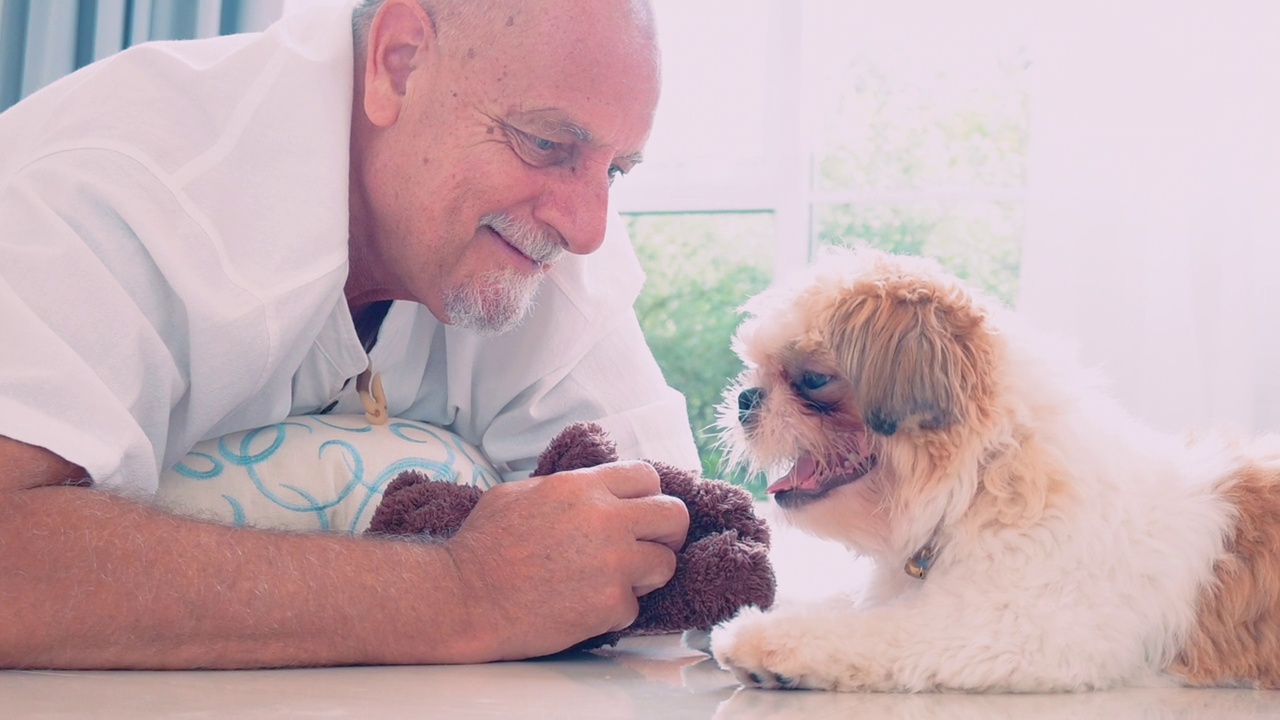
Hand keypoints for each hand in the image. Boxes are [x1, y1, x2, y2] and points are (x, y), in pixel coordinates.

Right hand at [444, 460, 688, 658]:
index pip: (648, 476)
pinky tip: (581, 607)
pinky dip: (613, 611)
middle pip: (674, 515)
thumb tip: (590, 489)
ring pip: (666, 564)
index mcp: (583, 487)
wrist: (463, 598)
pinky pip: (634, 606)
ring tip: (611, 582)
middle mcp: (605, 519)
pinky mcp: (610, 604)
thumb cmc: (482, 547)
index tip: (638, 514)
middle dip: (666, 533)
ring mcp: (612, 563)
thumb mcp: (519, 492)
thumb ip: (565, 487)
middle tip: (648, 548)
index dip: (647, 497)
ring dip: (645, 575)